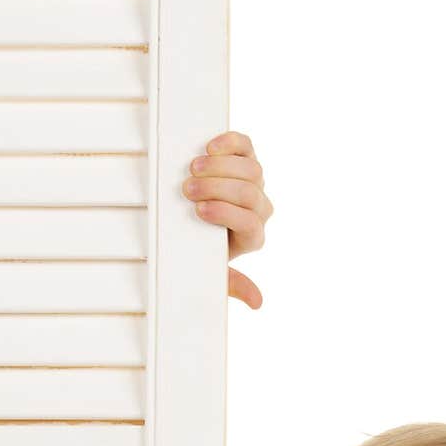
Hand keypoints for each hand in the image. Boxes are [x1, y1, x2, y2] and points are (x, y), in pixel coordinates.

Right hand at [182, 130, 273, 309]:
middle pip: (249, 192)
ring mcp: (254, 183)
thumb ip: (232, 285)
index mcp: (252, 236)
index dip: (226, 214)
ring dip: (220, 167)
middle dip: (217, 188)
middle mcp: (258, 209)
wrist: (194, 225)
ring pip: (251, 170)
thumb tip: (257, 302)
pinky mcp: (245, 159)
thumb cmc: (201, 249)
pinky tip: (210, 147)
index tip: (199, 211)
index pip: (250, 224)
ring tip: (192, 168)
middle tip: (188, 188)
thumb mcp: (214, 272)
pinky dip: (231, 143)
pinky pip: (246, 146)